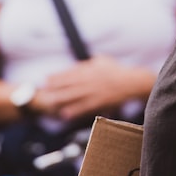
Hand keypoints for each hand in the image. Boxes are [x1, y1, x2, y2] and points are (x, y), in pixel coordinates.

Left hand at [32, 56, 152, 120]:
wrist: (131, 82)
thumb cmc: (118, 71)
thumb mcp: (103, 60)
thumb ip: (91, 62)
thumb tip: (80, 63)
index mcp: (90, 69)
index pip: (70, 72)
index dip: (57, 76)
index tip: (46, 78)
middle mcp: (90, 80)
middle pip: (69, 83)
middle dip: (55, 87)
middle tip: (43, 90)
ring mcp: (94, 91)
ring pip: (74, 95)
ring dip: (60, 98)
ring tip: (50, 102)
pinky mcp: (99, 102)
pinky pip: (84, 107)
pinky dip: (74, 111)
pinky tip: (65, 114)